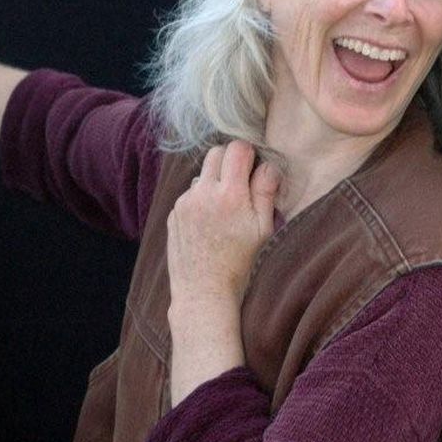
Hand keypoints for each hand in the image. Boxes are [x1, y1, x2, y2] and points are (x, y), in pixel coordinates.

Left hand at [166, 141, 282, 308]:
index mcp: (230, 194)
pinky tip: (209, 223)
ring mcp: (184, 202)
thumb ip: (266, 191)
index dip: (249, 155)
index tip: (254, 169)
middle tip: (241, 184)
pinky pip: (190, 193)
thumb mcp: (263, 229)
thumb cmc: (240, 263)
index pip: (237, 148)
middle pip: (216, 152)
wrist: (204, 292)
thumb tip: (269, 165)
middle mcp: (203, 192)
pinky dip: (201, 199)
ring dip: (214, 181)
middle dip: (230, 161)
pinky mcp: (173, 213)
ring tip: (225, 209)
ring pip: (201, 173)